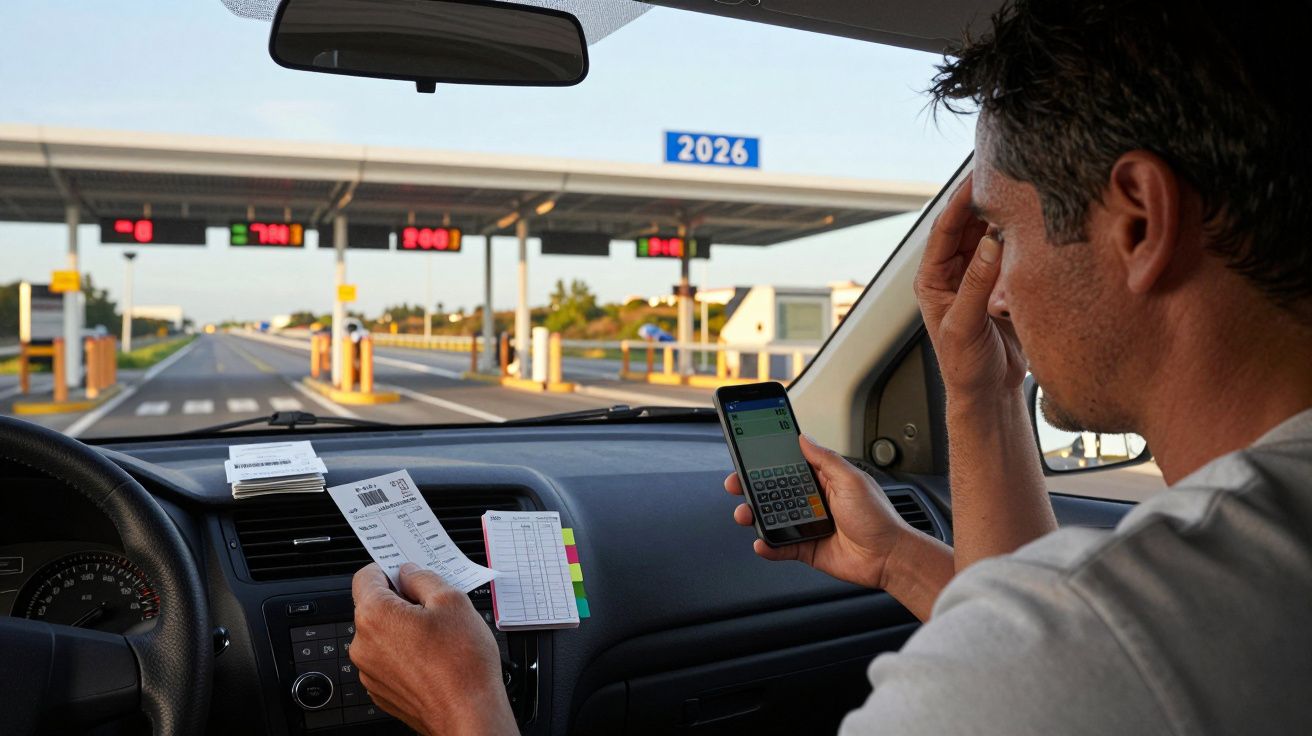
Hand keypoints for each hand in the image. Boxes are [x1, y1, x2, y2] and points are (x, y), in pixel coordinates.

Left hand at [350, 563, 515, 735]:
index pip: (366, 576)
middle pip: (374, 607)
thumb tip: (410, 572)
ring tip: (437, 636)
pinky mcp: (381, 690)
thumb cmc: (462, 663)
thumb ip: (423, 578)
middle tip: (433, 606)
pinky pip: (387, 660)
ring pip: (382, 635)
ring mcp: (370, 671)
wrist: (468, 714)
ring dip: (403, 629)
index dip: (389, 569)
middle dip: (401, 601)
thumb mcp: (452, 600)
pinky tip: (432, 657)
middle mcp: (363, 644)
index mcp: (374, 616)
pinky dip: (405, 654)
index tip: (407, 573)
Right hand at [725, 435, 913, 589]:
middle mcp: (813, 501)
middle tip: (737, 484)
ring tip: (746, 514)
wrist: (889, 557)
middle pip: (774, 492)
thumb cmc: (878, 518)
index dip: (768, 462)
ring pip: (772, 518)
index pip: (789, 466)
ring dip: (755, 516)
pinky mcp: (806, 548)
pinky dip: (768, 546)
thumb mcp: (851, 479)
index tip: (749, 456)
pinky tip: (762, 543)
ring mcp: (808, 525)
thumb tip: (804, 438)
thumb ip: (825, 459)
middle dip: (752, 488)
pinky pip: (781, 547)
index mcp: (823, 481)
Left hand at [914, 174, 1026, 396]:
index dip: (959, 203)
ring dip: (1005, 220)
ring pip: (991, 238)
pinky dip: (1021, 242)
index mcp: (932, 280)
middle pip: (969, 228)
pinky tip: (1035, 226)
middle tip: (1006, 176)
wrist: (989, 392)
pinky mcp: (1003, 286)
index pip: (944, 231)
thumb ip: (977, 284)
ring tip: (1023, 195)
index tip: (977, 178)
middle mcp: (954, 274)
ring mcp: (979, 278)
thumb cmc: (964, 366)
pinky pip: (1012, 255)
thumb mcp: (964, 324)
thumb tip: (992, 244)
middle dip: (985, 203)